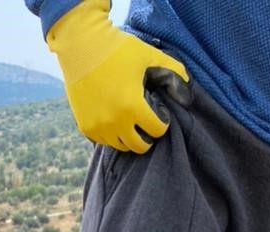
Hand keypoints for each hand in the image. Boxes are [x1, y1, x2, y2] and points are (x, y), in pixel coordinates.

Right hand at [48, 0, 189, 151]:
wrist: (82, 47)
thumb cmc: (119, 50)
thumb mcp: (150, 56)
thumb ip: (173, 72)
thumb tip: (187, 95)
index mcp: (133, 107)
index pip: (157, 131)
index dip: (162, 122)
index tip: (159, 113)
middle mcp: (115, 123)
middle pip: (139, 146)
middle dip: (147, 136)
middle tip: (147, 123)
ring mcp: (98, 127)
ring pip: (121, 146)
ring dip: (129, 137)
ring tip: (131, 121)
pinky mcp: (85, 128)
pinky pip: (104, 141)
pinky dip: (111, 134)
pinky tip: (114, 118)